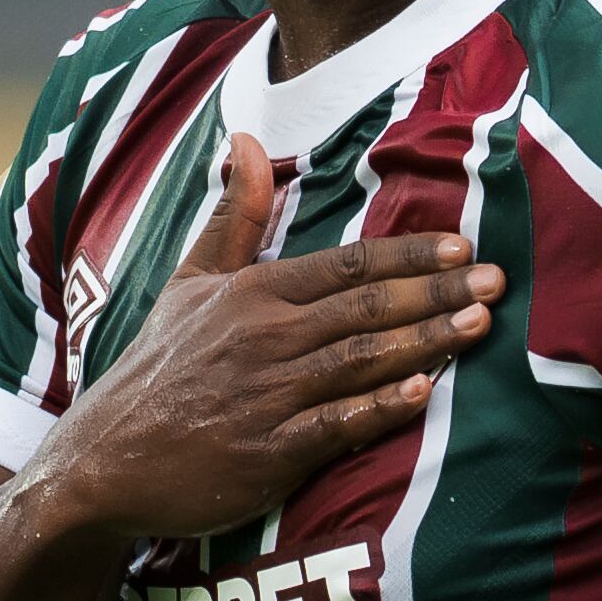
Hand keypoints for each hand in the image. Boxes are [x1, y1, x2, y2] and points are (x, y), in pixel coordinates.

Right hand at [35, 130, 499, 542]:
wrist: (104, 461)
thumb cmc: (157, 369)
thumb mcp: (187, 284)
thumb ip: (231, 216)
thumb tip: (245, 140)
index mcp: (250, 294)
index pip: (344, 264)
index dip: (407, 254)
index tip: (462, 245)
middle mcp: (263, 339)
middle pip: (364, 307)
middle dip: (434, 291)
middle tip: (497, 281)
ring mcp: (266, 397)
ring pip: (359, 360)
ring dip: (424, 340)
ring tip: (479, 325)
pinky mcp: (267, 455)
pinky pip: (334, 425)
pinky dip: (378, 407)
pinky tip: (423, 394)